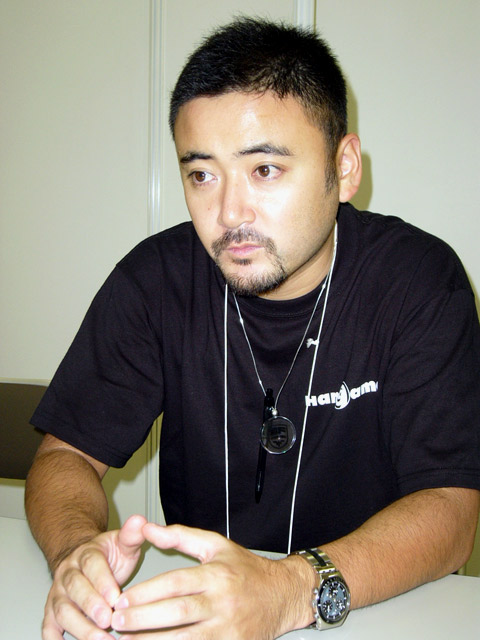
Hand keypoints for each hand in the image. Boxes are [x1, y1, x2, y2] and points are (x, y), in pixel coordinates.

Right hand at [42, 514, 146, 639]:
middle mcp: (68, 573)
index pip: (92, 566)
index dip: (103, 582)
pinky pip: (48, 627)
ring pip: (62, 610)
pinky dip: (54, 639)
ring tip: (100, 639)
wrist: (84, 559)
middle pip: (75, 589)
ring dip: (80, 627)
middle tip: (108, 620)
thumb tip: (139, 521)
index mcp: (86, 554)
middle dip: (91, 606)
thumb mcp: (122, 543)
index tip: (116, 597)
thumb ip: (131, 535)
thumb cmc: (108, 555)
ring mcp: (59, 593)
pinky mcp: (52, 612)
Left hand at [111, 523, 314, 638]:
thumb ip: (181, 537)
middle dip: (143, 619)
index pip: (176, 583)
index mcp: (217, 574)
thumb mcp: (216, 545)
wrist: (282, 595)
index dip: (147, 593)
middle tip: (117, 621)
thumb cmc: (246, 569)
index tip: (123, 599)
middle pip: (177, 613)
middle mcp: (222, 602)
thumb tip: (148, 529)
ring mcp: (227, 628)